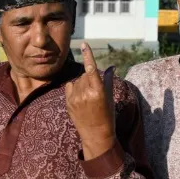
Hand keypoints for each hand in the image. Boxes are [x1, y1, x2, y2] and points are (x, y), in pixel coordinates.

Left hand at [65, 42, 115, 159]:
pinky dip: (74, 88)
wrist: (96, 134)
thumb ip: (109, 80)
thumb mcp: (110, 97)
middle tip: (96, 92)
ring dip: (82, 83)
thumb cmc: (107, 115)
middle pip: (85, 74)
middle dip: (90, 77)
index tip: (84, 44)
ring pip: (78, 80)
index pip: (91, 68)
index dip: (87, 55)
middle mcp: (85, 93)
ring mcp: (75, 98)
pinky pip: (70, 86)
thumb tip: (111, 67)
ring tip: (88, 98)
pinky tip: (80, 97)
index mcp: (98, 91)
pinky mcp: (68, 102)